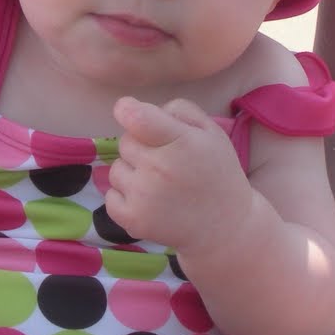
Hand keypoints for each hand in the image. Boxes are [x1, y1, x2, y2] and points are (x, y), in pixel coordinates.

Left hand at [107, 96, 246, 249]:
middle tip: (164, 160)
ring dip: (132, 171)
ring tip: (158, 183)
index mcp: (180, 142)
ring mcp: (144, 196)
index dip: (126, 109)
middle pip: (125, 142)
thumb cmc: (216, 172)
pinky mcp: (133, 220)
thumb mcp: (211, 132)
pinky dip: (124, 196)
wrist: (224, 226)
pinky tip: (148, 200)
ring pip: (116, 168)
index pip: (136, 118)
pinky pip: (110, 196)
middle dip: (140, 145)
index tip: (126, 109)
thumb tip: (143, 108)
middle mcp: (158, 168)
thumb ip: (180, 110)